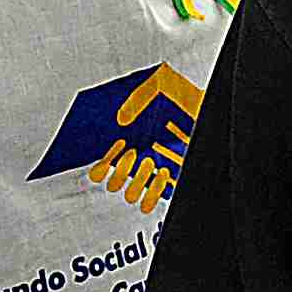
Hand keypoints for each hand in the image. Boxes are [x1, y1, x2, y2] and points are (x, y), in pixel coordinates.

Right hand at [87, 72, 196, 210]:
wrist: (195, 104)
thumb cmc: (171, 95)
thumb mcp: (151, 89)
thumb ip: (135, 100)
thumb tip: (122, 118)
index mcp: (120, 147)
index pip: (97, 170)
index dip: (101, 163)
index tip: (117, 143)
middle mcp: (131, 165)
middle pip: (113, 185)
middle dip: (121, 170)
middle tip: (134, 151)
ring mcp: (147, 176)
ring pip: (130, 196)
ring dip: (138, 181)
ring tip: (150, 160)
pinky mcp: (164, 183)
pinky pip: (150, 202)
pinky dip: (155, 191)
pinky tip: (164, 170)